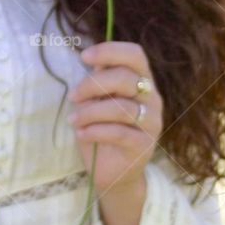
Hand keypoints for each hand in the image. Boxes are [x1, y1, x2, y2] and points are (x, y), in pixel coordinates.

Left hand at [67, 41, 163, 195]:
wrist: (114, 173)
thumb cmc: (103, 132)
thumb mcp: (97, 103)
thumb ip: (98, 82)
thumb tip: (91, 60)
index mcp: (142, 81)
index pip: (135, 55)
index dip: (110, 51)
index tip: (84, 57)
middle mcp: (152, 99)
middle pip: (125, 78)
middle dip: (92, 84)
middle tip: (72, 96)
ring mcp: (151, 122)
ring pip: (120, 107)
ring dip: (90, 112)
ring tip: (73, 120)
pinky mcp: (144, 145)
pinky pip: (118, 132)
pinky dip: (95, 131)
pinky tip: (81, 134)